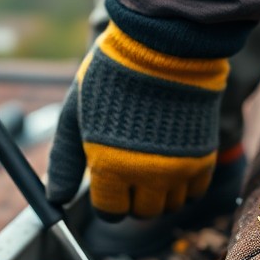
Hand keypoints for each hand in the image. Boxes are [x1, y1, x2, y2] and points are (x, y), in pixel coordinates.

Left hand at [46, 22, 227, 218]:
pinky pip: (196, 191)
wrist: (165, 46)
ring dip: (160, 193)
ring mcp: (180, 168)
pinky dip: (186, 184)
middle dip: (134, 198)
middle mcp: (147, 175)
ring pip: (170, 206)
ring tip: (154, 161)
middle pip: (142, 213)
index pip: (110, 212)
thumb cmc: (112, 76)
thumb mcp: (76, 115)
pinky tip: (175, 159)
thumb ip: (64, 160)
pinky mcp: (205, 157)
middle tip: (131, 170)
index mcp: (110, 166)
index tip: (109, 184)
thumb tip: (54, 198)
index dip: (107, 200)